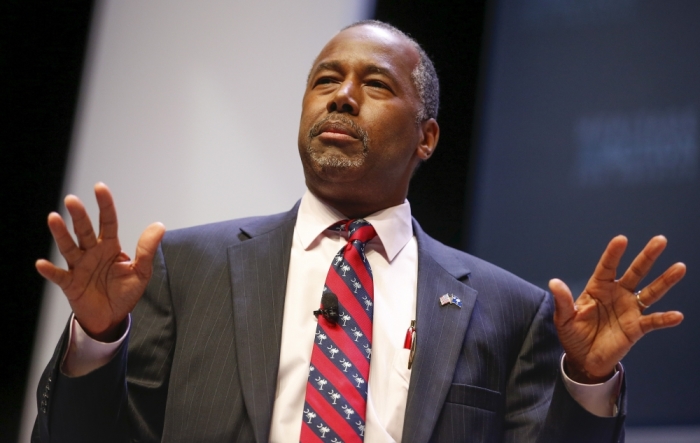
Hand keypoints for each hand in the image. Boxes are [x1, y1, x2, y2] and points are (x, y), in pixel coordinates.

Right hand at [35, 183, 164, 341]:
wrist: (112, 317)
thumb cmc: (124, 293)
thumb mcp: (141, 272)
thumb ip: (147, 249)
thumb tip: (159, 225)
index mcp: (110, 247)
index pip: (107, 222)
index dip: (104, 205)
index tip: (100, 187)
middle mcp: (92, 253)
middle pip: (85, 231)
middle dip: (79, 216)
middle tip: (72, 200)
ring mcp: (79, 267)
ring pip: (69, 247)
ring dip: (61, 234)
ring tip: (53, 218)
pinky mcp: (70, 284)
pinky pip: (59, 276)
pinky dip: (50, 271)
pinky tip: (42, 263)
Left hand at [550, 235, 684, 383]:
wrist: (583, 359)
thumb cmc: (573, 335)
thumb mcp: (563, 318)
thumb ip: (563, 301)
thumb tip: (553, 282)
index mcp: (598, 288)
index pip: (607, 267)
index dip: (614, 254)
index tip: (621, 239)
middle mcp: (617, 294)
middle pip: (636, 272)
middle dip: (647, 256)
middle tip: (660, 240)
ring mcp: (629, 310)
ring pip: (651, 292)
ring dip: (665, 280)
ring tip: (680, 267)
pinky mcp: (636, 328)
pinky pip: (653, 321)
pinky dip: (664, 319)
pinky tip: (676, 315)